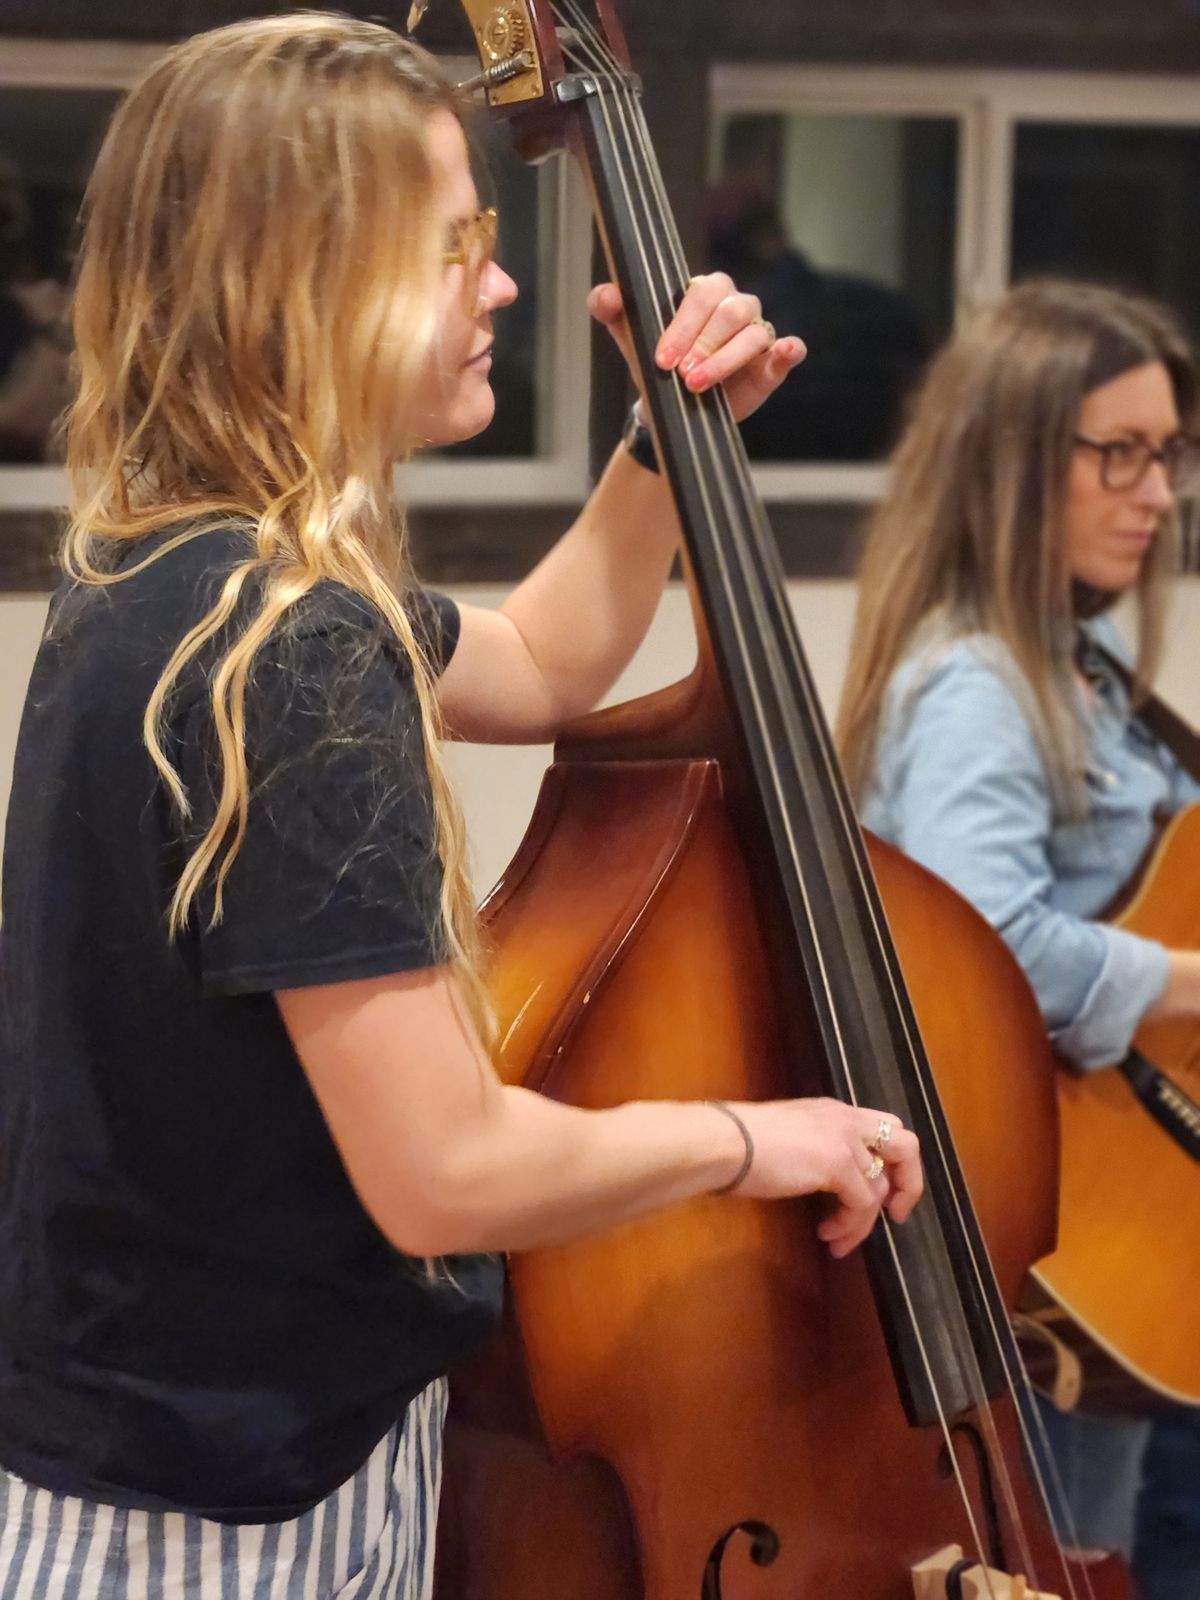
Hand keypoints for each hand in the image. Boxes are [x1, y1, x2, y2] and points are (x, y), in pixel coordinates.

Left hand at [588, 272, 805, 423]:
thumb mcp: (629, 336)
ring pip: (754, 333)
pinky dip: (789, 350)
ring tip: (699, 384)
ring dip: (727, 359)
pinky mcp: (772, 361)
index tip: (663, 359)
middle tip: (682, 375)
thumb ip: (611, 310)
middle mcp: (735, 306)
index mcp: (704, 292)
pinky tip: (786, 353)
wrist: (670, 407)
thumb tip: (606, 294)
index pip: (701, 295)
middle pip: (730, 312)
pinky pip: (788, 350)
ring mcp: (757, 332)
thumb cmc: (655, 364)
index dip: (683, 326)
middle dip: (704, 345)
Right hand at [728, 1097, 922, 1256]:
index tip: (885, 1191)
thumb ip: (816, 1148)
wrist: (725, 1142)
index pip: (886, 1128)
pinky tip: (827, 1234)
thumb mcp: (791, 1136)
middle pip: (905, 1146)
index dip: (894, 1162)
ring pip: (878, 1188)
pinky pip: (862, 1204)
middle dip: (907, 1184)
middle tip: (894, 1214)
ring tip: (838, 1240)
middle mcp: (846, 1120)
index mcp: (834, 1112)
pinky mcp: (837, 1164)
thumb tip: (826, 1180)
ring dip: (862, 1223)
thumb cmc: (742, 1142)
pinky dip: (850, 1226)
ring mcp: (844, 1141)